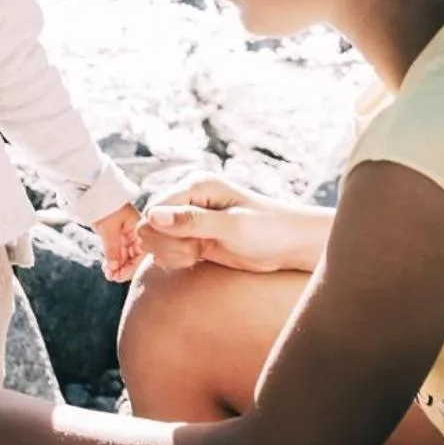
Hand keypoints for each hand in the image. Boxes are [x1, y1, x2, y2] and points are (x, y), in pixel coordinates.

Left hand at [94, 202, 143, 282]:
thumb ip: (113, 248)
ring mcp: (125, 232)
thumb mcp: (108, 228)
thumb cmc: (103, 205)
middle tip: (112, 278)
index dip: (132, 266)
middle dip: (123, 268)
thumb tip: (115, 268)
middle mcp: (135, 231)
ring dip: (117, 266)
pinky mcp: (115, 232)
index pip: (142, 252)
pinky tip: (107, 268)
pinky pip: (117, 250)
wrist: (90, 190)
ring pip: (125, 254)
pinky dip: (112, 259)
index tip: (120, 276)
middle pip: (134, 255)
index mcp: (140, 227)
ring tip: (108, 275)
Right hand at [137, 173, 329, 274]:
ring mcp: (189, 217)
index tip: (191, 247)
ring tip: (198, 255)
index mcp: (196, 185)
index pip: (153, 210)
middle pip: (149, 224)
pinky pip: (166, 247)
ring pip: (155, 238)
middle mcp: (189, 198)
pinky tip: (196, 259)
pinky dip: (175, 257)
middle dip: (167, 244)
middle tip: (195, 252)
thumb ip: (191, 221)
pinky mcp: (192, 234)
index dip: (163, 234)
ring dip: (171, 252)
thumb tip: (151, 216)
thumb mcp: (232, 227)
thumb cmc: (270, 232)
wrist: (294, 246)